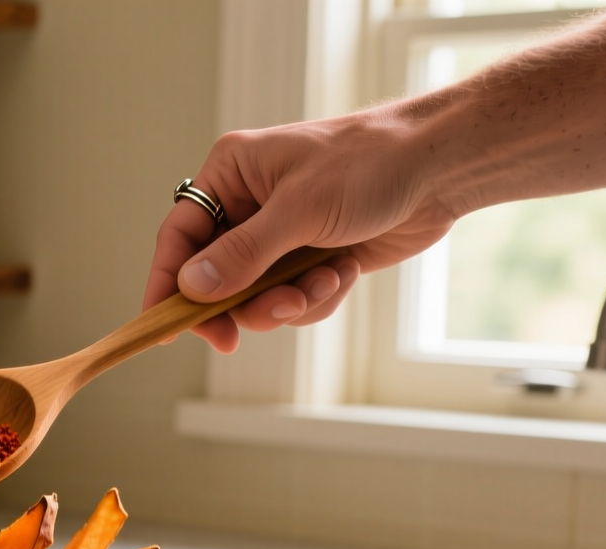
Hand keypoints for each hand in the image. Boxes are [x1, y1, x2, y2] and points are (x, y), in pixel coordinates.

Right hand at [144, 110, 458, 351]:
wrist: (441, 169)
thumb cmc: (370, 164)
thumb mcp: (299, 210)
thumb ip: (242, 253)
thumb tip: (191, 288)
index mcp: (231, 175)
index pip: (178, 237)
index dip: (166, 284)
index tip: (164, 327)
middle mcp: (248, 205)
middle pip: (213, 277)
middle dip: (242, 303)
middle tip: (254, 325)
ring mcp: (280, 235)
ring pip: (254, 296)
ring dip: (288, 302)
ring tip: (324, 283)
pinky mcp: (310, 258)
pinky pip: (292, 298)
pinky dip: (317, 296)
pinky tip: (345, 272)